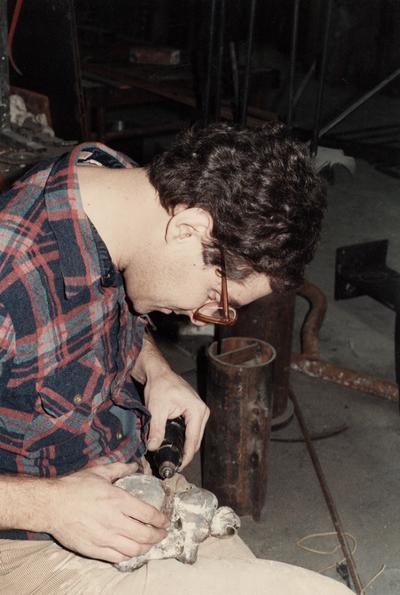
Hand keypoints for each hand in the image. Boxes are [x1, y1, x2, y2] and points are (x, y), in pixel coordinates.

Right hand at [47, 462, 168, 562]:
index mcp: (119, 500)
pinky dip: (129, 555)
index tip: (165, 520)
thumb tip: (135, 465)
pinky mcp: (94, 549)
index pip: (149, 514)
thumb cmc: (75, 487)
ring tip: (149, 543)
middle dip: (158, 535)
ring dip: (146, 547)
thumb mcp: (99, 471)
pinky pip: (118, 558)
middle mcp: (115, 521)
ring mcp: (105, 538)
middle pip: (145, 535)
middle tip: (162, 533)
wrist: (51, 505)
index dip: (161, 519)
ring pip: (134, 549)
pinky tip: (131, 550)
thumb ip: (120, 468)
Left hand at [144, 369, 209, 468]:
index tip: (177, 467)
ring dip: (185, 446)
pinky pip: (192, 429)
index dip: (186, 456)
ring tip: (173, 456)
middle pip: (196, 440)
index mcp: (197, 410)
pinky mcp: (195, 411)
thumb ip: (156, 429)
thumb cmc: (159, 386)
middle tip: (173, 465)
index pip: (193, 440)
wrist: (159, 372)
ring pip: (194, 435)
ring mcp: (200, 411)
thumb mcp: (156, 409)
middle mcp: (202, 411)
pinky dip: (185, 437)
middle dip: (186, 453)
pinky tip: (176, 444)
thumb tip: (153, 448)